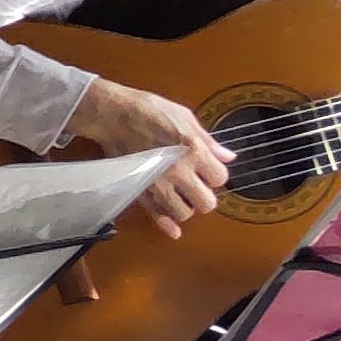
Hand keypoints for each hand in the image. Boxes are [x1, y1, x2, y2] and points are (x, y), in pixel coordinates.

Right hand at [62, 76, 227, 236]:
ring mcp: (158, 184)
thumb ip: (208, 141)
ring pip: (183, 213)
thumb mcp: (185, 117)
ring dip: (185, 207)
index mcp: (194, 151)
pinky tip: (174, 230)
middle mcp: (178, 171)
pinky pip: (157, 215)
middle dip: (204, 196)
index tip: (208, 170)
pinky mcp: (140, 189)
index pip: (220, 178)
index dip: (215, 175)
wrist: (113, 115)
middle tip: (197, 187)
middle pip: (206, 203)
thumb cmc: (149, 110)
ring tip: (180, 196)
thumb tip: (227, 157)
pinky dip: (167, 225)